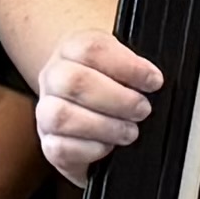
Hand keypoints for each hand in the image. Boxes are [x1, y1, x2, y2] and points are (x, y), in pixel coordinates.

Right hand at [32, 29, 165, 183]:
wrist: (83, 104)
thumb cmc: (110, 83)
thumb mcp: (124, 64)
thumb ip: (136, 68)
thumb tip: (154, 81)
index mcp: (72, 50)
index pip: (92, 49)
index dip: (127, 66)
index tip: (153, 81)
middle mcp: (53, 78)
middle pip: (74, 82)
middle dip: (118, 99)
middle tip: (142, 110)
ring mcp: (45, 111)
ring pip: (61, 116)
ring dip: (105, 126)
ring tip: (129, 131)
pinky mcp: (49, 144)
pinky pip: (59, 148)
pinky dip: (90, 149)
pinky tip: (108, 147)